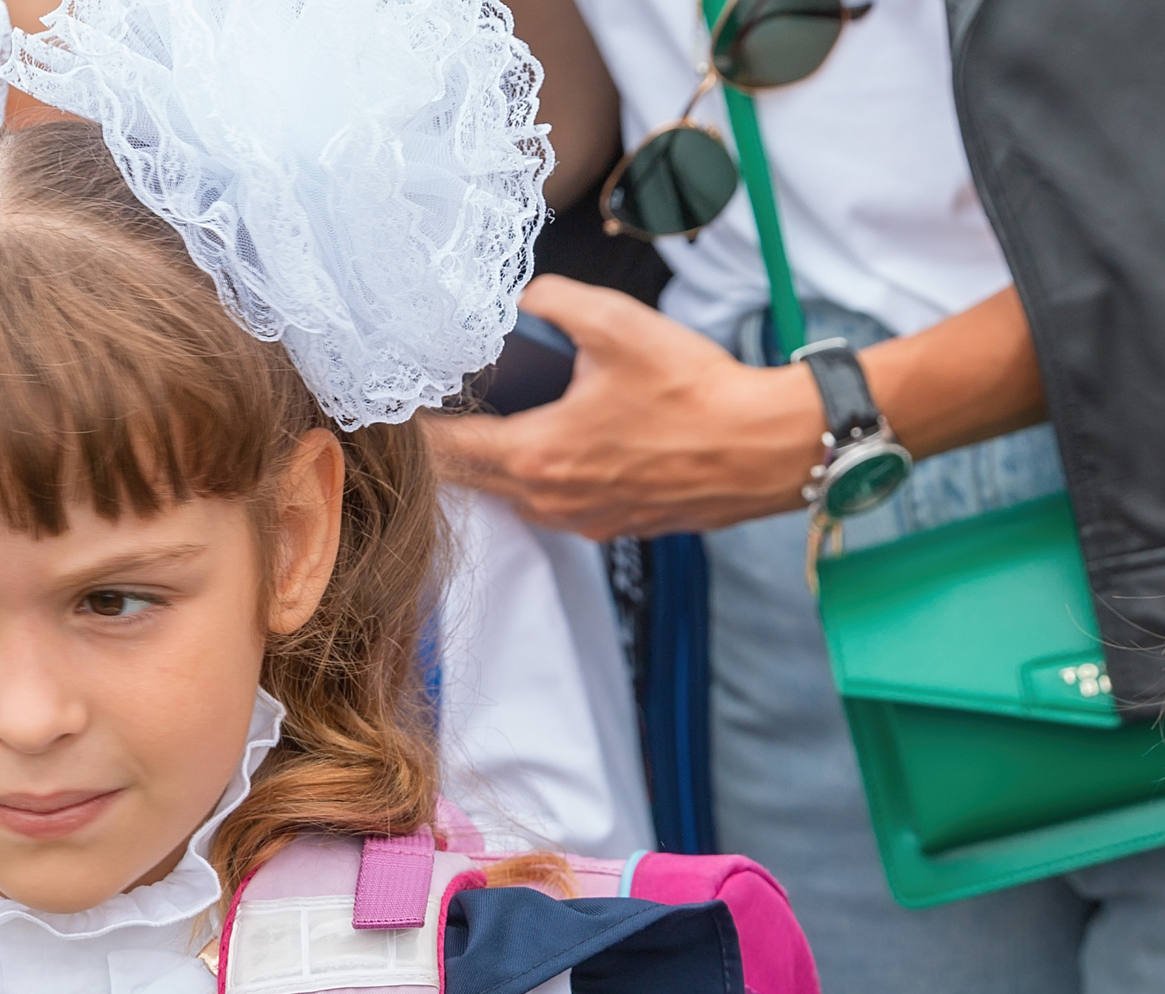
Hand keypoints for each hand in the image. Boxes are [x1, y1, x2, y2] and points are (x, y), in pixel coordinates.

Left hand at [425, 275, 825, 539]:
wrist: (767, 448)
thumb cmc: (697, 391)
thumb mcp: (618, 324)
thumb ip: (555, 301)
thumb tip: (526, 296)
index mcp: (537, 455)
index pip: (449, 450)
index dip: (419, 431)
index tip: (398, 415)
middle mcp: (549, 499)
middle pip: (470, 482)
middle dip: (449, 453)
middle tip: (430, 424)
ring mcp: (582, 520)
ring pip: (512, 501)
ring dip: (492, 473)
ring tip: (482, 438)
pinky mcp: (614, 527)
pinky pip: (554, 511)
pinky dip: (537, 486)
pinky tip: (549, 458)